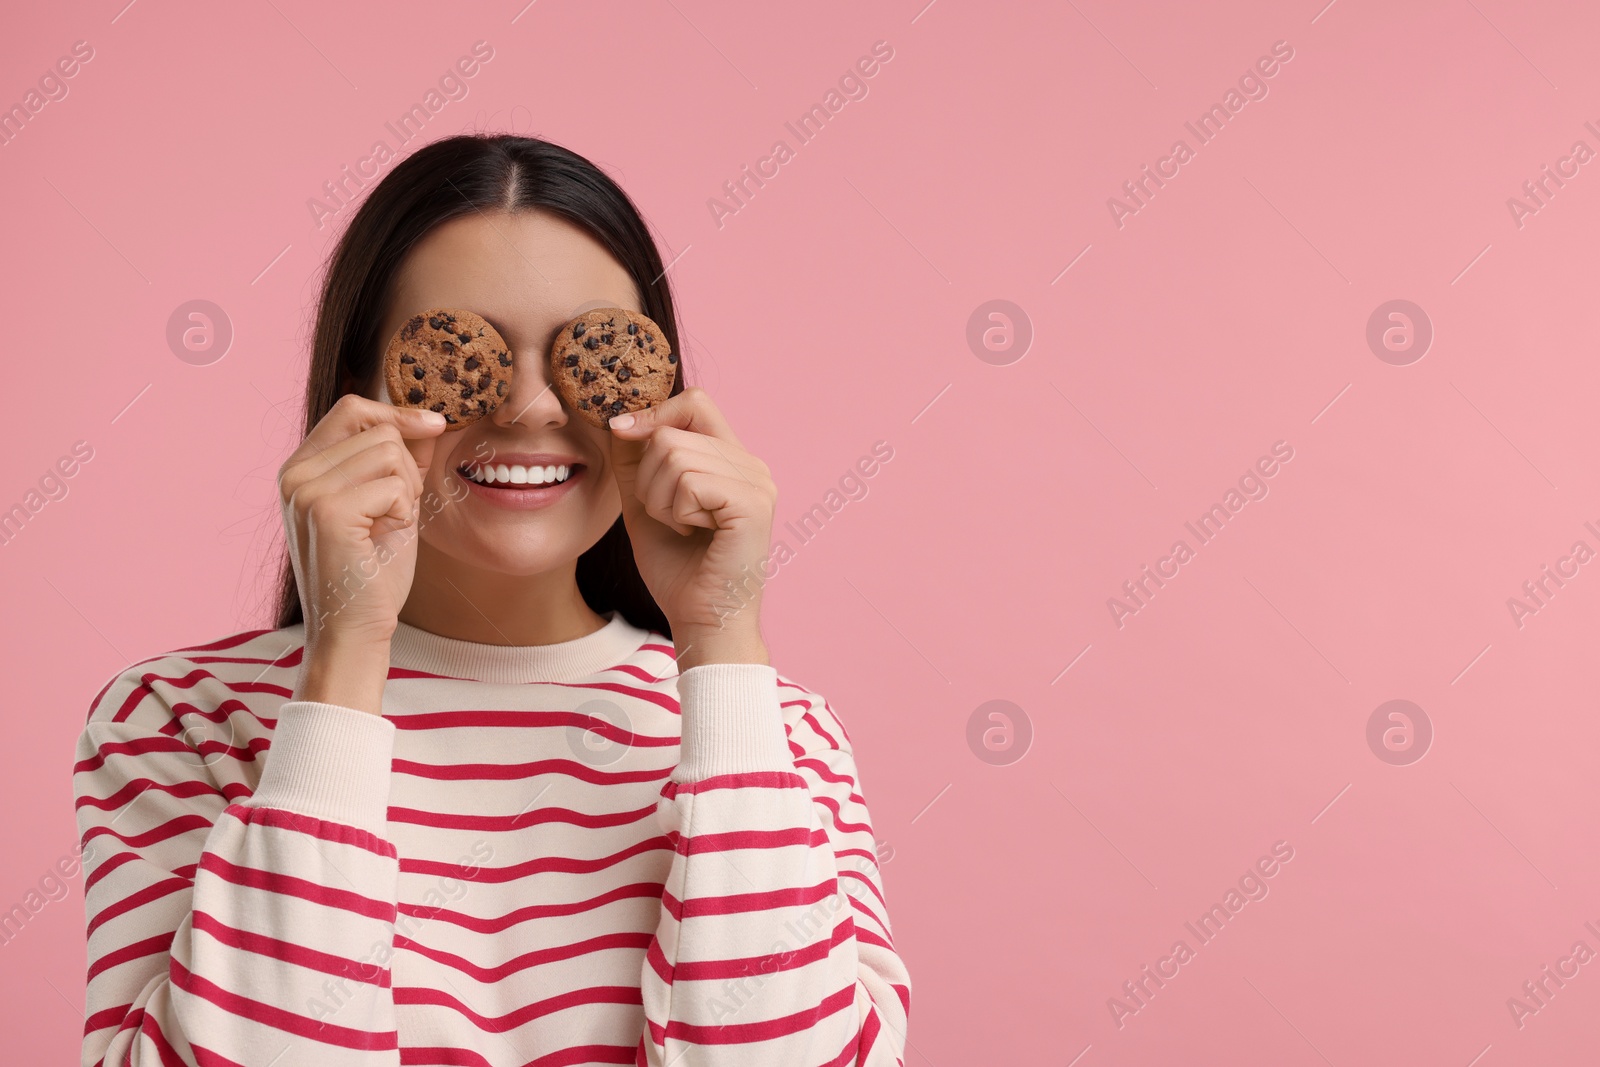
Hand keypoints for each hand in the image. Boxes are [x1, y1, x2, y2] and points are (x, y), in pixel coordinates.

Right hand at [278, 394, 449, 655]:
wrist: (353, 629)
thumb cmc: (371, 572)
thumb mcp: (387, 504)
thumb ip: (399, 461)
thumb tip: (428, 420)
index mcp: (301, 468)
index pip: (351, 408)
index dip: (397, 411)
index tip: (435, 424)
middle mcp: (295, 474)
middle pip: (379, 430)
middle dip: (406, 468)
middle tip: (394, 512)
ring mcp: (306, 491)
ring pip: (390, 453)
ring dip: (406, 490)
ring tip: (386, 526)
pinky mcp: (327, 511)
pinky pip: (394, 485)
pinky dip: (404, 512)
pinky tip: (383, 538)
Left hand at [604, 387, 775, 666]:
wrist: (701, 620)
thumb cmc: (677, 568)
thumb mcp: (644, 502)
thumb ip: (634, 459)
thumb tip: (619, 417)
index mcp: (731, 459)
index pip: (695, 402)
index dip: (654, 413)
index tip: (621, 433)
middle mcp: (751, 464)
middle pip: (673, 430)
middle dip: (648, 476)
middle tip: (669, 516)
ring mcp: (757, 482)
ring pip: (676, 456)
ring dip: (660, 499)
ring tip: (683, 527)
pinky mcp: (753, 504)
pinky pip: (690, 482)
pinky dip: (677, 511)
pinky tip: (695, 534)